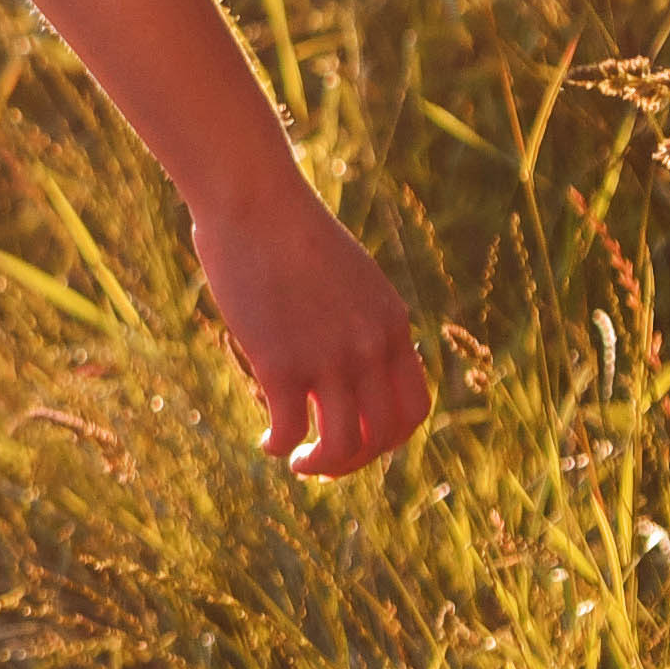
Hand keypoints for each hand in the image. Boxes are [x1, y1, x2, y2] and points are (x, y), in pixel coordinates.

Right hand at [189, 175, 430, 478]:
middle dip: (357, 461)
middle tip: (324, 463)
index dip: (390, 439)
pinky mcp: (281, 362)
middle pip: (384, 437)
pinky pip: (289, 428)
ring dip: (321, 465)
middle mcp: (371, 349)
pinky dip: (279, 446)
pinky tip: (266, 442)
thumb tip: (339, 350)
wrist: (256, 203)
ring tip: (298, 463)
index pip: (413, 409)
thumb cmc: (289, 230)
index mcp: (394, 326)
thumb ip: (356, 318)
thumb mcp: (348, 277)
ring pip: (343, 445)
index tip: (361, 441)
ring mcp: (329, 359)